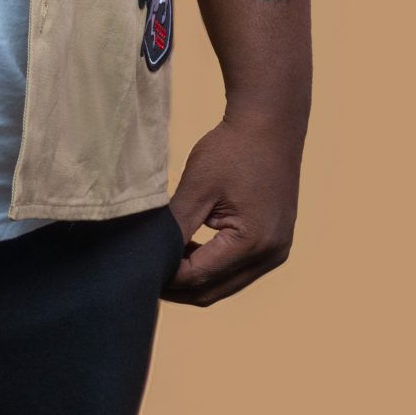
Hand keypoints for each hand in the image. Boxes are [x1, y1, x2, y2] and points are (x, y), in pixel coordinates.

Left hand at [162, 113, 303, 306]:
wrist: (270, 123)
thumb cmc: (233, 149)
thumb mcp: (197, 188)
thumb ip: (175, 227)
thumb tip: (151, 256)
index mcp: (253, 243)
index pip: (199, 277)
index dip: (166, 278)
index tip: (138, 271)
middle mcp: (271, 254)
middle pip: (214, 290)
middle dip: (179, 287)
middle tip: (145, 276)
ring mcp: (277, 250)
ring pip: (227, 283)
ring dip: (195, 278)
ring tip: (162, 262)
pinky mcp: (275, 241)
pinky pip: (239, 268)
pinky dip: (213, 266)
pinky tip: (188, 250)